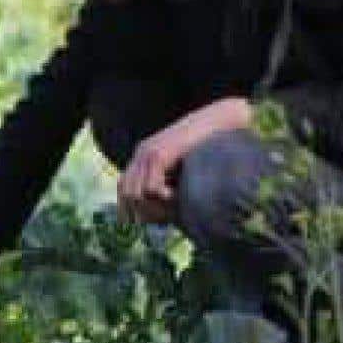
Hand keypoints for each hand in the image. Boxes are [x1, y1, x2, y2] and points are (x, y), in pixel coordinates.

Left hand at [118, 98, 251, 225]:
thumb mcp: (183, 167)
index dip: (129, 208)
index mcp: (143, 155)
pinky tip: (178, 195)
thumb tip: (161, 216)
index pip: (122, 187)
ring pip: (135, 195)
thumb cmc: (208, 146)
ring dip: (154, 207)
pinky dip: (164, 199)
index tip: (146, 222)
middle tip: (164, 217)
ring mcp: (147, 153)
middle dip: (143, 211)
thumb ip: (170, 184)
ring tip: (174, 206)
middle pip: (125, 194)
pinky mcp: (159, 154)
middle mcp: (141, 154)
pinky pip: (151, 189)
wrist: (219, 120)